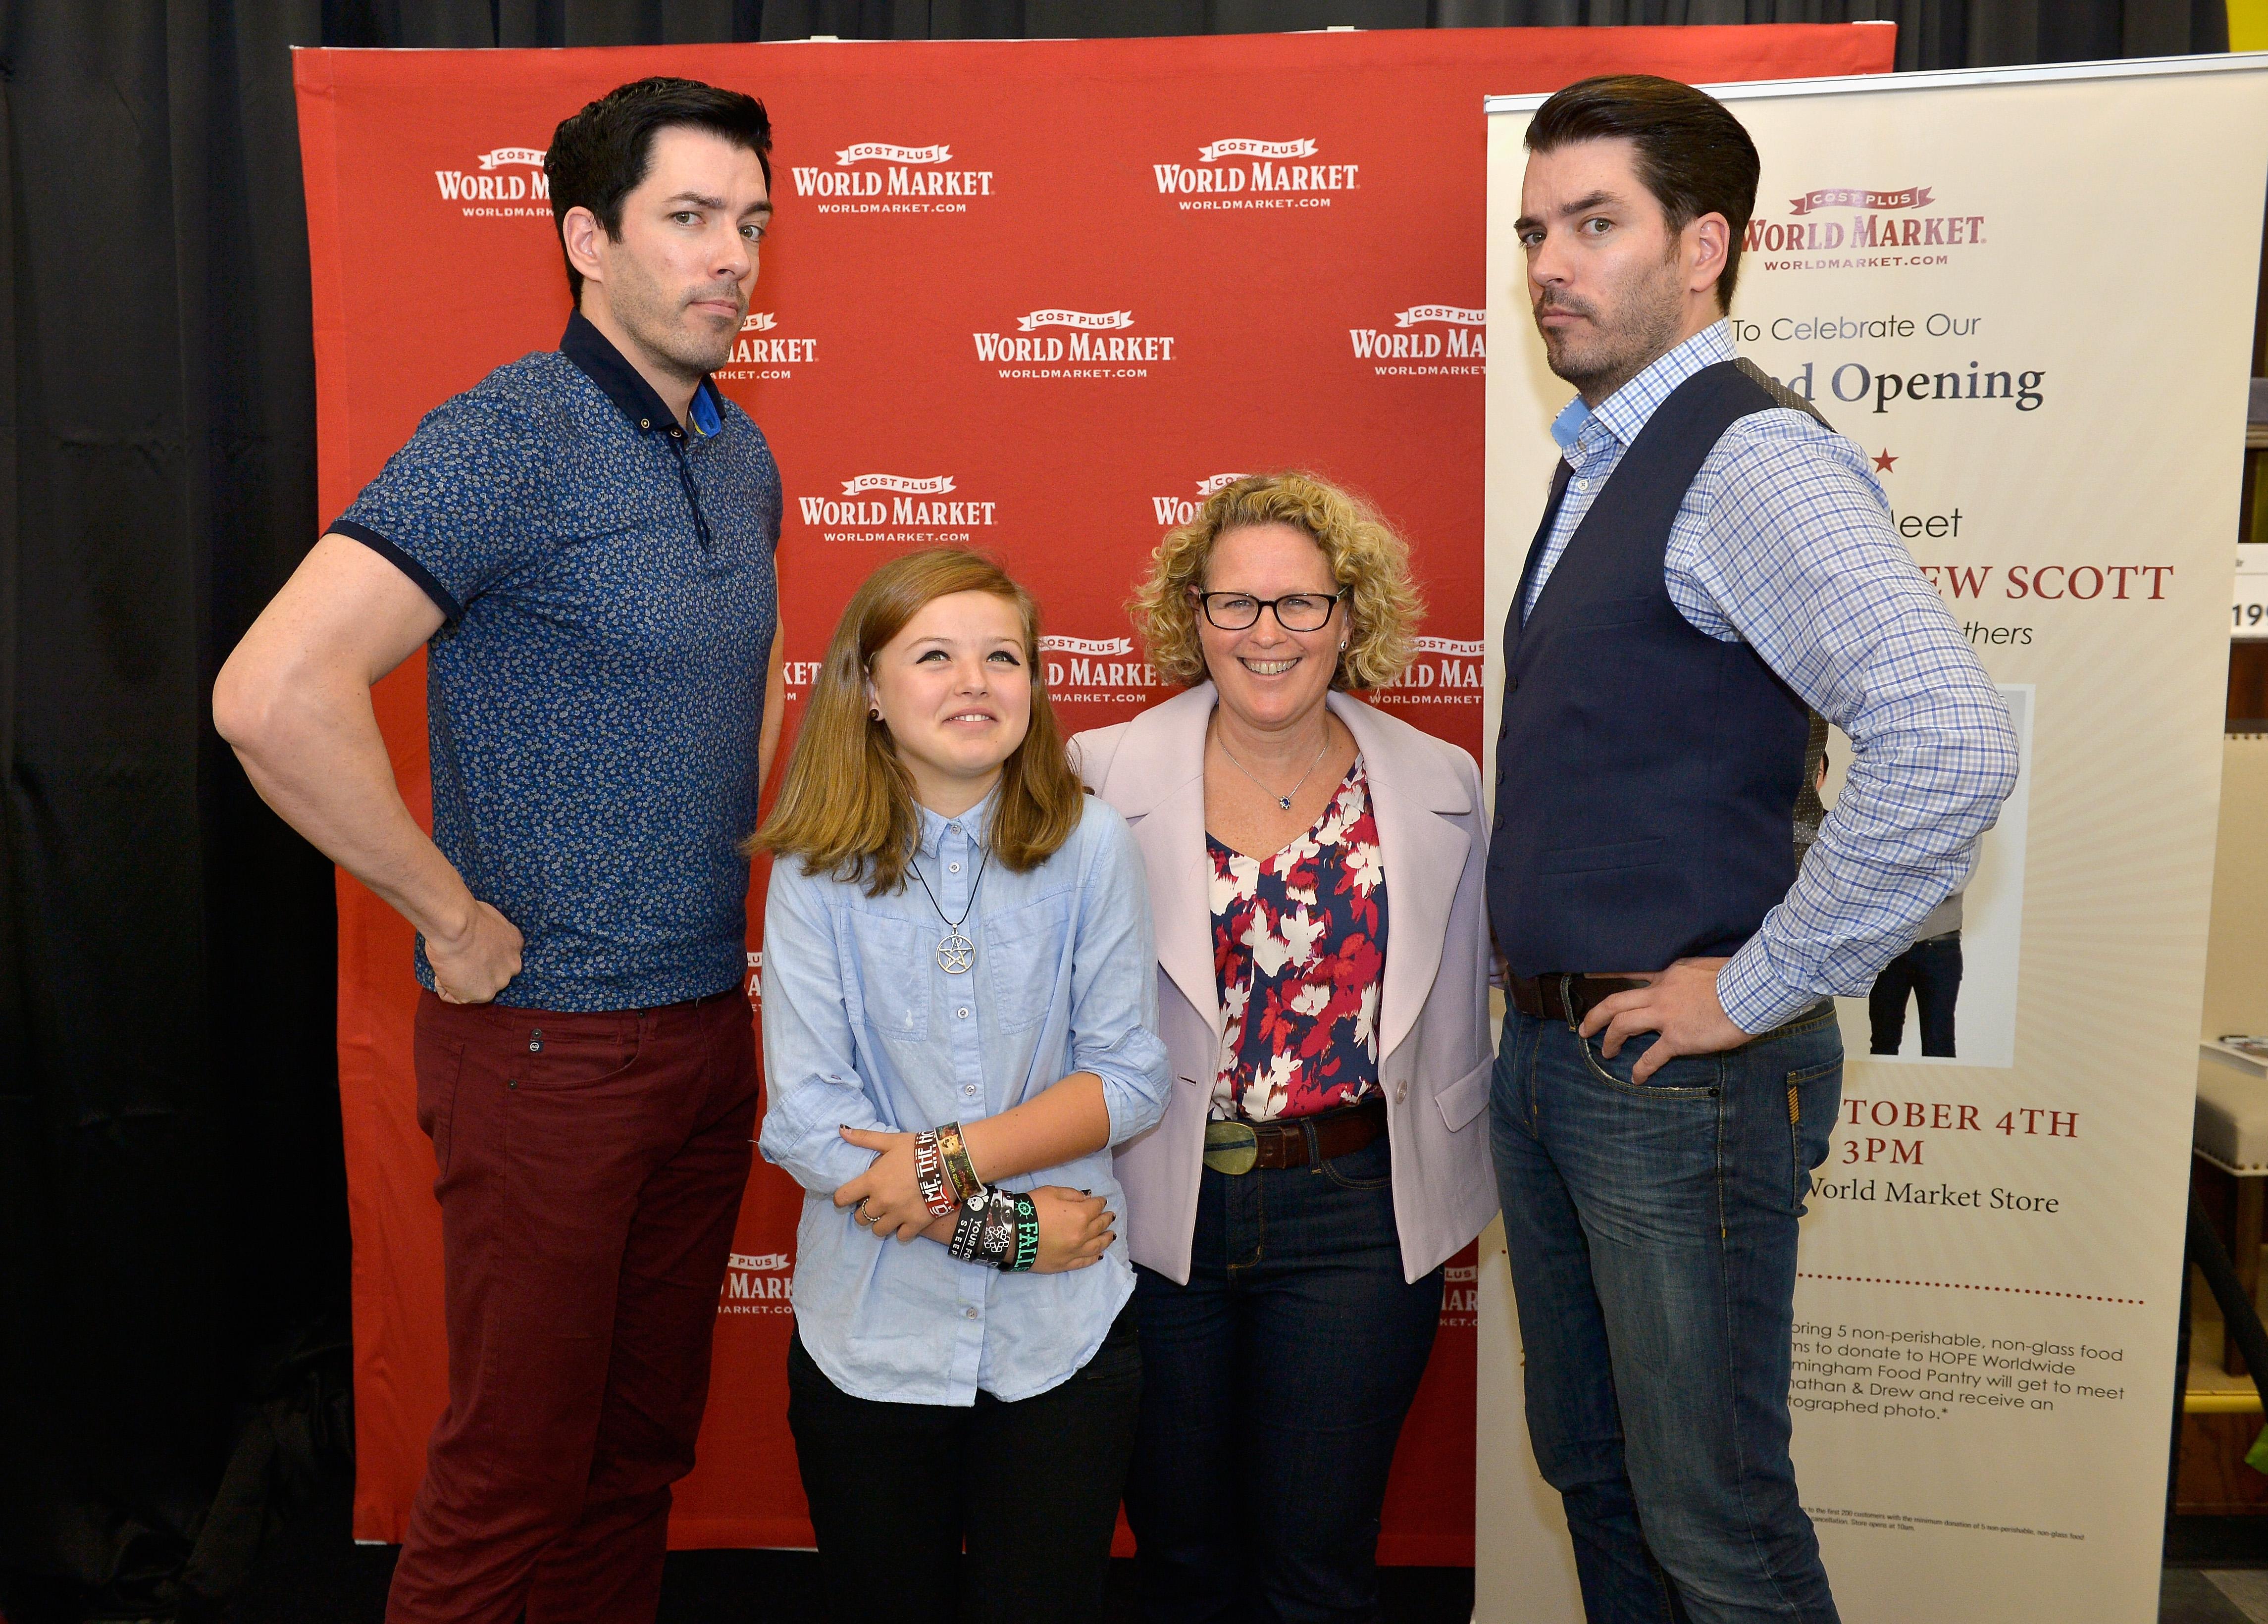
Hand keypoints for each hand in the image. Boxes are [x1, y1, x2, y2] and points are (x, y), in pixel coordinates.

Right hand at [427, 900, 522, 1003]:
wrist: (458, 926)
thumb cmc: (468, 915)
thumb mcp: (492, 921)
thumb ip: (492, 934)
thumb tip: (479, 936)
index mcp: (515, 945)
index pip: (501, 958)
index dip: (481, 956)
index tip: (468, 950)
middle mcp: (512, 966)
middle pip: (491, 976)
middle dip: (475, 970)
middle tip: (457, 959)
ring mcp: (497, 983)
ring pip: (474, 988)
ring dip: (458, 980)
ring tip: (448, 963)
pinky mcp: (480, 995)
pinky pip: (455, 996)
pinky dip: (444, 986)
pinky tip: (442, 971)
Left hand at [833, 1127, 927, 1241]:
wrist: (949, 1162)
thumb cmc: (918, 1150)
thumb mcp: (891, 1141)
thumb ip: (865, 1138)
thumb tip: (841, 1130)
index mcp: (872, 1181)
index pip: (843, 1197)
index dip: (842, 1198)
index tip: (847, 1197)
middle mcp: (882, 1201)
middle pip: (860, 1218)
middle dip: (864, 1211)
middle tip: (874, 1203)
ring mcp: (899, 1215)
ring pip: (878, 1230)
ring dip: (881, 1223)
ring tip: (889, 1214)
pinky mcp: (916, 1224)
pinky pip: (901, 1236)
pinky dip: (901, 1231)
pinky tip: (905, 1221)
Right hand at [1029, 1186, 1114, 1272]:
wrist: (1011, 1233)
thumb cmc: (1031, 1208)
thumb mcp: (1052, 1192)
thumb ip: (1073, 1195)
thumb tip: (1088, 1199)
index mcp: (1080, 1215)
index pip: (1096, 1207)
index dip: (1100, 1203)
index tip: (1101, 1202)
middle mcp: (1082, 1235)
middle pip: (1099, 1226)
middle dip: (1106, 1219)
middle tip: (1110, 1216)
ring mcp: (1074, 1252)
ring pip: (1097, 1246)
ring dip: (1106, 1239)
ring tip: (1111, 1235)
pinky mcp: (1065, 1264)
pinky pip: (1085, 1262)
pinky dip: (1094, 1258)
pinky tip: (1100, 1254)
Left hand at [1577, 957, 1748, 1083]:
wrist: (1750, 990)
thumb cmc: (1739, 978)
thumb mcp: (1708, 967)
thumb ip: (1694, 977)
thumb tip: (1697, 983)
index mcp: (1669, 974)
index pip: (1634, 975)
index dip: (1609, 977)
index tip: (1589, 977)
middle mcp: (1660, 993)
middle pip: (1615, 1002)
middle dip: (1596, 1016)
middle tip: (1584, 1029)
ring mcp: (1665, 1016)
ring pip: (1623, 1025)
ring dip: (1610, 1039)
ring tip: (1606, 1052)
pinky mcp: (1677, 1038)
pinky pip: (1651, 1056)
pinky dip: (1640, 1068)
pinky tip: (1636, 1078)